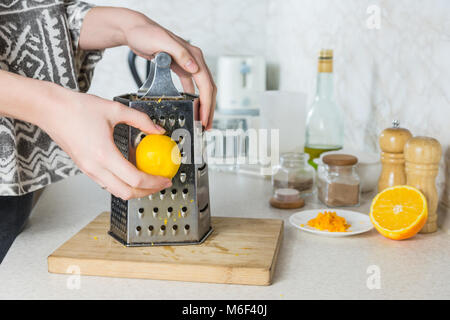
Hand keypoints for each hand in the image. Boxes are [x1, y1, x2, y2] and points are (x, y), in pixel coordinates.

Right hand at [40, 88, 171, 199]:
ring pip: (116, 191)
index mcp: (104, 154)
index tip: (165, 179)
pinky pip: (107, 184)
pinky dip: (122, 184)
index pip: (135, 179)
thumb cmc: (76, 108)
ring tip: (148, 180)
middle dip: (147, 192)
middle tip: (160, 184)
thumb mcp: (115, 109)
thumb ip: (140, 120)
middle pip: (126, 193)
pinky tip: (131, 173)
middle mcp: (95, 167)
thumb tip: (157, 129)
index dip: (154, 182)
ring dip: (135, 191)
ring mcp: (88, 170)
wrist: (50, 110)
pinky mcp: (85, 169)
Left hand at [125, 21, 216, 128]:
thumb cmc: (146, 33)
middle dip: (209, 108)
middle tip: (206, 125)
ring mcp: (187, 64)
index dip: (207, 103)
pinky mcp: (179, 68)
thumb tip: (194, 68)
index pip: (206, 83)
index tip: (205, 118)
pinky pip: (191, 86)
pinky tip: (191, 107)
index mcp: (193, 55)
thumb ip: (180, 54)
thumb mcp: (163, 41)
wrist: (134, 29)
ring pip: (201, 89)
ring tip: (201, 120)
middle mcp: (193, 60)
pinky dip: (193, 98)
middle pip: (208, 88)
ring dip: (203, 105)